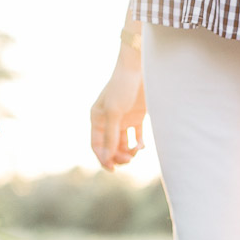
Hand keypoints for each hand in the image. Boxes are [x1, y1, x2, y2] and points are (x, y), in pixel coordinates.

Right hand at [90, 56, 145, 170]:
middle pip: (111, 147)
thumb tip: (108, 156)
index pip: (97, 144)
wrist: (140, 70)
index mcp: (97, 119)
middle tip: (128, 160)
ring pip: (124, 144)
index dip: (103, 158)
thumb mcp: (114, 111)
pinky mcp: (137, 118)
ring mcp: (123, 120)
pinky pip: (136, 137)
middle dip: (118, 156)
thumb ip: (111, 134)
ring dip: (129, 152)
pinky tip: (142, 146)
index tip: (112, 168)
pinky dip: (139, 144)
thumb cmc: (122, 87)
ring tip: (136, 151)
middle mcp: (108, 121)